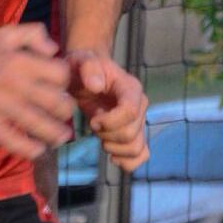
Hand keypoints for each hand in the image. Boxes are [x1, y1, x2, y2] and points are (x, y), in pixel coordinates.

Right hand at [0, 24, 72, 161]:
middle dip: (65, 111)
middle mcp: (13, 82)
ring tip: (61, 138)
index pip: (59, 74)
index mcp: (20, 60)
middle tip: (64, 116)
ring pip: (37, 124)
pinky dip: (28, 149)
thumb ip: (33, 34)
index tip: (61, 89)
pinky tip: (38, 151)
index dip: (65, 82)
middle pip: (55, 102)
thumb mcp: (4, 34)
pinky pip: (11, 139)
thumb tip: (54, 50)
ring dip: (54, 134)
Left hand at [67, 49, 147, 171]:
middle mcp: (140, 105)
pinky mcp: (134, 134)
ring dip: (114, 148)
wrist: (85, 75)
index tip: (93, 120)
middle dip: (107, 135)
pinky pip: (141, 155)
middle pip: (131, 134)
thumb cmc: (83, 66)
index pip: (131, 111)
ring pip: (136, 148)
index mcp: (130, 87)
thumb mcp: (81, 60)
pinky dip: (127, 161)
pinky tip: (112, 155)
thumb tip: (96, 86)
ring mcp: (139, 121)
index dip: (110, 121)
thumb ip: (88, 67)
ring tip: (100, 137)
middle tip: (93, 125)